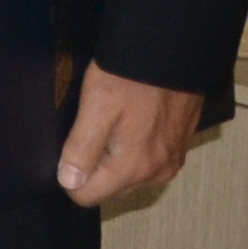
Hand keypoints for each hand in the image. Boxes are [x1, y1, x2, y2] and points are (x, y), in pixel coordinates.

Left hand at [59, 65, 202, 205]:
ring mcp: (171, 162)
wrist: (174, 53)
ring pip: (126, 177)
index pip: (87, 196)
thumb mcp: (95, 107)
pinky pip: (146, 163)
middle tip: (94, 127)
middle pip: (108, 188)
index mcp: (134, 168)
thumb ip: (81, 149)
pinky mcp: (179, 149)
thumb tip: (69, 183)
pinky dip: (133, 149)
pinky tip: (131, 121)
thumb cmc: (131, 77)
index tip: (70, 147)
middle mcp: (157, 173)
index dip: (69, 174)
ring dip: (113, 158)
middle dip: (93, 166)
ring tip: (113, 121)